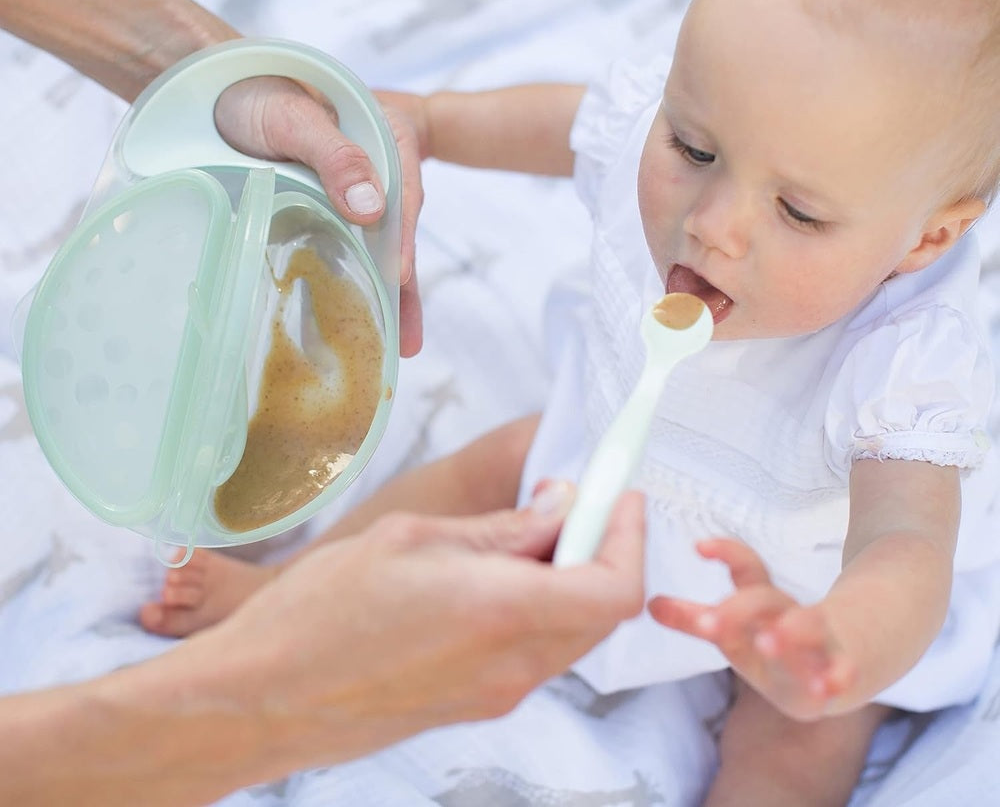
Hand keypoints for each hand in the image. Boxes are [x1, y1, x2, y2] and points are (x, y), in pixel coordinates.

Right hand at [186, 489, 645, 769]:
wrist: (262, 697)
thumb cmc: (321, 612)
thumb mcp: (414, 538)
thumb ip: (500, 530)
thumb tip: (558, 509)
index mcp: (503, 613)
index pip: (614, 587)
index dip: (628, 537)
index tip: (617, 496)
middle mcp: (512, 666)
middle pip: (599, 611)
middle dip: (601, 550)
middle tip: (574, 504)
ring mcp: (495, 694)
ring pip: (569, 633)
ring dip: (568, 579)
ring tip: (525, 534)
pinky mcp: (473, 704)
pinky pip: (533, 652)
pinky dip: (537, 608)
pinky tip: (494, 576)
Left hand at [213, 76, 424, 355]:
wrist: (229, 92)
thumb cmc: (263, 95)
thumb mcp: (296, 117)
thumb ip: (335, 154)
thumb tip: (372, 209)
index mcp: (387, 138)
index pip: (403, 191)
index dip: (401, 236)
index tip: (399, 275)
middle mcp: (382, 170)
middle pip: (399, 231)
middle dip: (404, 286)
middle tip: (408, 337)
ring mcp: (361, 195)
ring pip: (381, 248)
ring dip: (390, 295)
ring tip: (400, 345)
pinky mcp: (337, 212)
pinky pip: (355, 249)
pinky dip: (360, 282)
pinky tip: (361, 317)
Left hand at [648, 538, 855, 720]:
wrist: (851, 655)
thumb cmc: (778, 640)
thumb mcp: (737, 630)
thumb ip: (694, 619)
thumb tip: (649, 605)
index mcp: (763, 600)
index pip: (747, 566)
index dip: (726, 552)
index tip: (697, 545)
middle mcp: (789, 613)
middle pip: (767, 599)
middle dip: (739, 609)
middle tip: (710, 623)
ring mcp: (820, 640)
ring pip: (808, 627)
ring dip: (788, 633)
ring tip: (767, 642)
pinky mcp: (843, 671)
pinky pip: (844, 672)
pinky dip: (837, 677)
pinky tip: (827, 687)